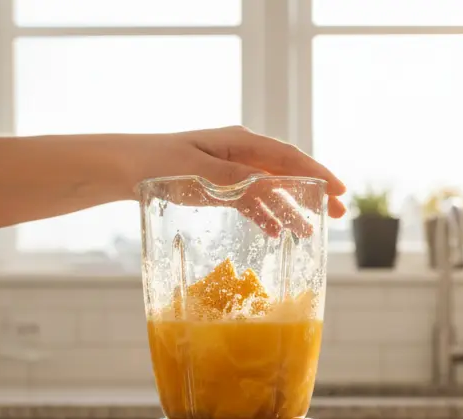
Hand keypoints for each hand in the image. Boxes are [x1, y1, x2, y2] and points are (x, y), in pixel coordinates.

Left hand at [124, 126, 348, 223]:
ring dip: (289, 209)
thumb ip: (237, 180)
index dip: (315, 173)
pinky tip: (273, 232)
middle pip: (284, 172)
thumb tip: (273, 187)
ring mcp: (229, 170)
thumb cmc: (157, 163)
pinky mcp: (217, 186)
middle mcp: (239, 152)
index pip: (287, 157)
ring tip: (308, 232)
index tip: (338, 190)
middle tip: (337, 212)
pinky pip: (249, 200)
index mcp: (238, 141)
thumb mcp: (198, 172)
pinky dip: (263, 215)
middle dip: (312, 192)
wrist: (124, 167)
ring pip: (269, 189)